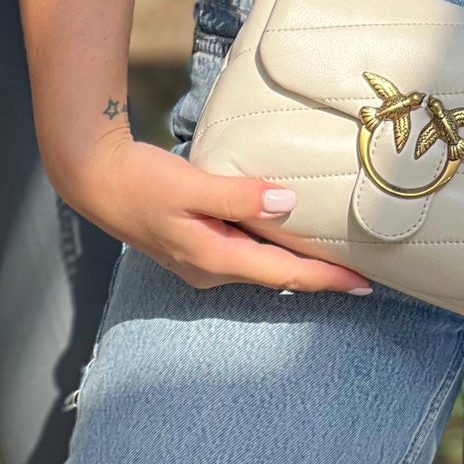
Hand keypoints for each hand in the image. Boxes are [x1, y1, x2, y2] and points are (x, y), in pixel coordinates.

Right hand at [59, 131, 375, 296]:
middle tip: (364, 270)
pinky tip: (288, 232)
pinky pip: (247, 251)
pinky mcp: (197, 244)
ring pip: (263, 265)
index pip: (285, 275)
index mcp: (215, 260)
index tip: (366, 284)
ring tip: (336, 253)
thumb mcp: (191, 186)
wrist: (96, 180)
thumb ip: (238, 196)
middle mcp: (212, 268)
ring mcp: (203, 259)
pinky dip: (274, 246)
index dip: (327, 279)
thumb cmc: (141, 181)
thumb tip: (287, 203)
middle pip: (278, 275)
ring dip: (298, 261)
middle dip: (320, 274)